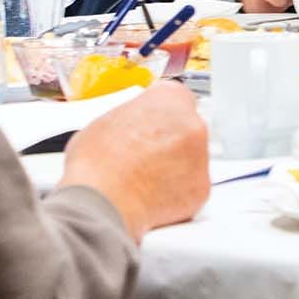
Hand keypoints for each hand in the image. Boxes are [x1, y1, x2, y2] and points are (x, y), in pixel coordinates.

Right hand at [58, 81, 209, 242]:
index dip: (159, 116)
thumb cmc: (97, 162)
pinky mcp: (201, 188)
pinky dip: (176, 194)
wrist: (101, 200)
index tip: (151, 126)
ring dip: (175, 168)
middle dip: (169, 142)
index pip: (175, 97)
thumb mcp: (105, 121)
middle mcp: (192, 123)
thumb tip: (129, 128)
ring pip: (192, 159)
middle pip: (187, 128)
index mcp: (169, 97)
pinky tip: (152, 197)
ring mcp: (200, 156)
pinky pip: (191, 188)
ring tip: (143, 180)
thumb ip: (131, 117)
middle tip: (144, 157)